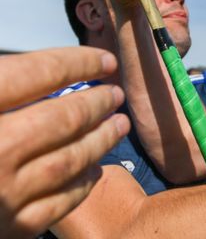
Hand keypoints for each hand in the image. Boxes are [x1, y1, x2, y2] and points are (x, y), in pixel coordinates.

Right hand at [0, 47, 129, 237]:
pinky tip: (94, 167)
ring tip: (117, 123)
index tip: (103, 60)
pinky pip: (59, 204)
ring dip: (101, 139)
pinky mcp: (8, 229)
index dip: (76, 62)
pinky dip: (82, 183)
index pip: (36, 73)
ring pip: (69, 160)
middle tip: (113, 93)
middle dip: (95, 102)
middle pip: (61, 118)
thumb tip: (40, 70)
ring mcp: (0, 194)